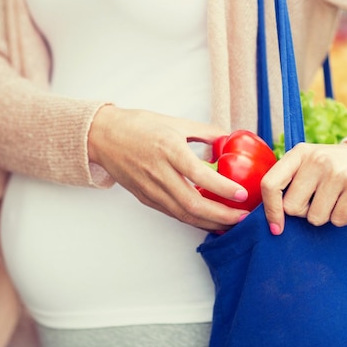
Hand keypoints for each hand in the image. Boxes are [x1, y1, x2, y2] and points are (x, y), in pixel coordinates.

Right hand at [88, 105, 249, 230]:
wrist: (103, 137)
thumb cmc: (138, 126)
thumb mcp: (175, 122)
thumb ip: (205, 132)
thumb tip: (230, 138)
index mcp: (168, 150)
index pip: (200, 175)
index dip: (223, 188)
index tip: (242, 194)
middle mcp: (159, 172)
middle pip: (193, 204)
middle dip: (222, 215)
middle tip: (243, 217)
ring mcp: (150, 188)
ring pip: (183, 214)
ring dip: (209, 223)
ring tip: (230, 224)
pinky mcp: (145, 198)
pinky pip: (173, 213)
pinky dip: (193, 220)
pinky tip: (208, 220)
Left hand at [260, 142, 346, 234]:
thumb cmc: (333, 168)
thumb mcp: (308, 164)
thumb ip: (288, 182)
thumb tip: (272, 217)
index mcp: (298, 153)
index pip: (270, 184)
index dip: (270, 210)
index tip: (276, 227)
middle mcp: (316, 160)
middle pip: (292, 208)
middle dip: (303, 212)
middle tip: (317, 200)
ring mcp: (337, 172)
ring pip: (315, 218)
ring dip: (324, 216)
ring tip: (334, 199)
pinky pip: (338, 220)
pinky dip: (341, 218)